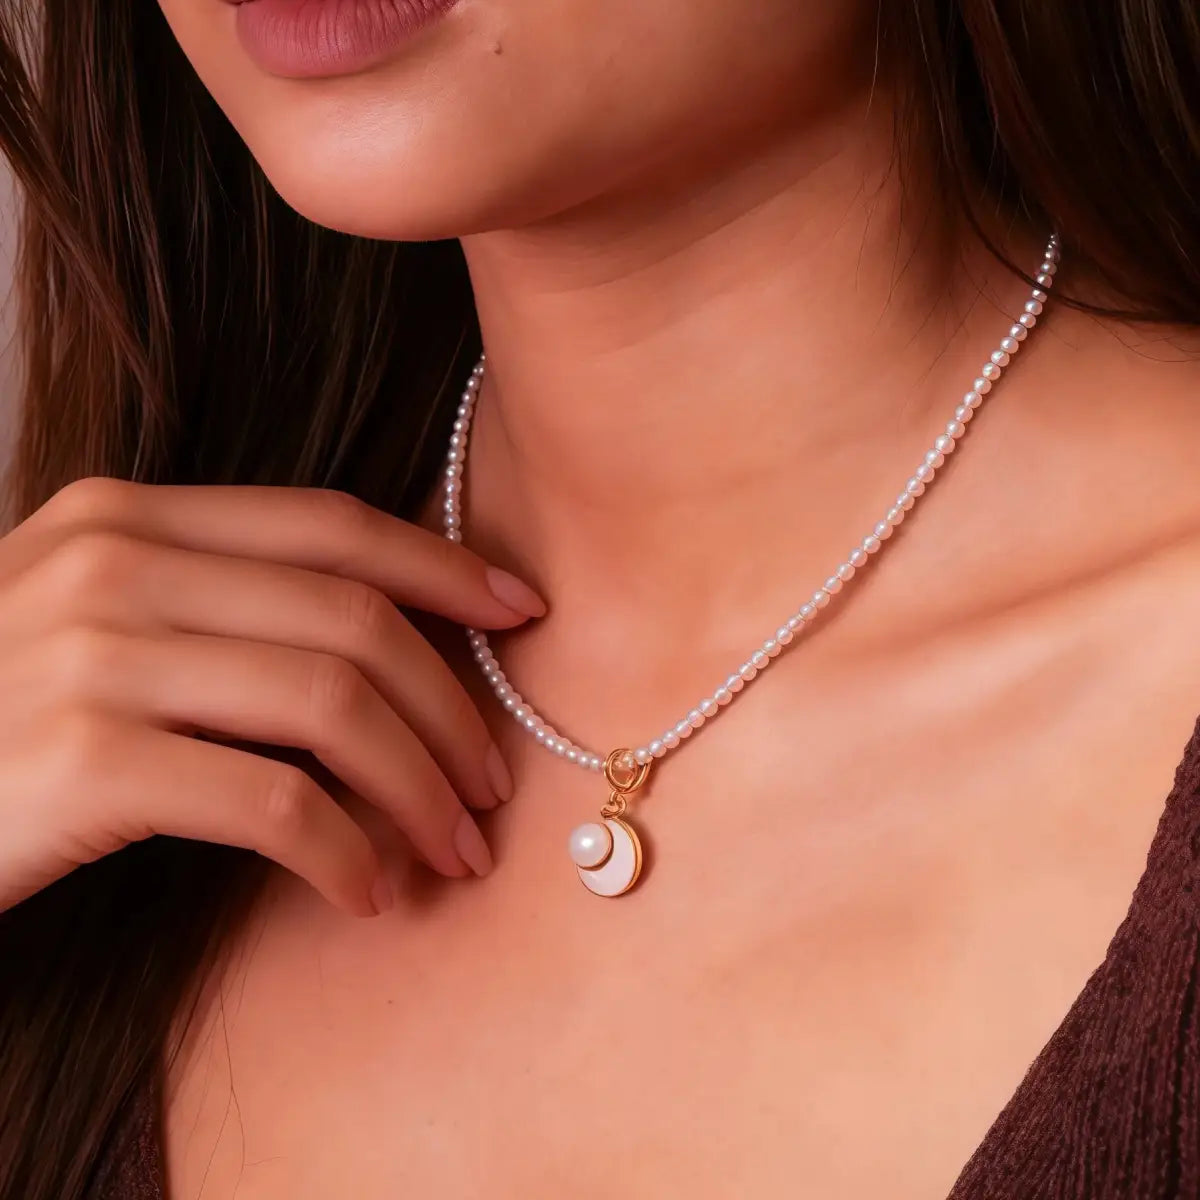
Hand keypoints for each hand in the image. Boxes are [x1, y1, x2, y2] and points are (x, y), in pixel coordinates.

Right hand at [0, 478, 544, 916]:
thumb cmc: (1, 724)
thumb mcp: (101, 630)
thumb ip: (222, 609)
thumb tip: (394, 645)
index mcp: (128, 518)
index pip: (330, 524)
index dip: (443, 566)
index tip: (521, 614)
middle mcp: (111, 563)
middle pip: (351, 620)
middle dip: (450, 708)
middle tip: (491, 781)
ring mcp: (91, 655)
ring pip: (332, 706)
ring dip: (418, 786)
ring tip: (454, 846)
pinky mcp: (81, 758)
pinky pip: (273, 801)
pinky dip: (345, 849)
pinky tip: (369, 889)